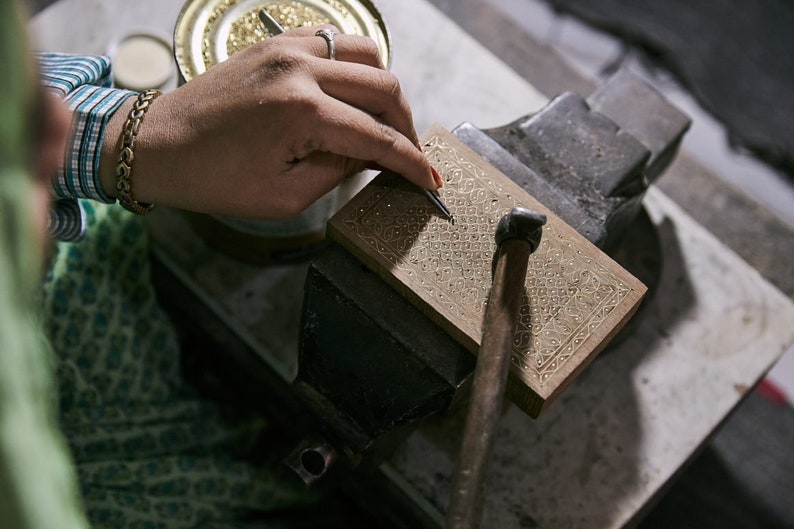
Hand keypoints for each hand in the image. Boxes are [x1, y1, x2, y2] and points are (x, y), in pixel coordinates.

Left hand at [100, 25, 437, 218]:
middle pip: (384, 86)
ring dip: (384, 89)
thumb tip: (373, 156)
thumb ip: (339, 173)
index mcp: (300, 114)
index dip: (410, 163)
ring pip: (366, 53)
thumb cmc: (213, 179)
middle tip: (406, 155)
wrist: (156, 145)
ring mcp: (286, 48)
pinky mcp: (275, 42)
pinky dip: (354, 67)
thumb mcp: (284, 196)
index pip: (377, 137)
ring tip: (380, 123)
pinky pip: (334, 41)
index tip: (429, 180)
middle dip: (406, 125)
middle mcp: (299, 70)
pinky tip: (350, 95)